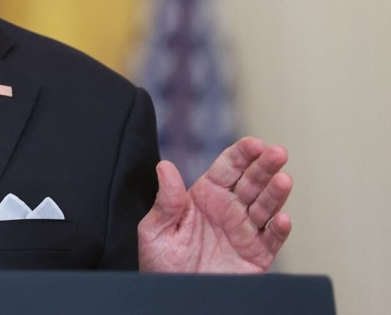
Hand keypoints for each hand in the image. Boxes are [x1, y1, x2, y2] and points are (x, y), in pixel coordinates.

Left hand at [138, 136, 291, 272]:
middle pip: (251, 182)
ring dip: (276, 194)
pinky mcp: (256, 255)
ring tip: (283, 180)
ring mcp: (244, 231)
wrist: (174, 296)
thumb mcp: (155, 230)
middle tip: (277, 152)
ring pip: (265, 207)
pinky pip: (271, 240)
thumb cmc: (162, 263)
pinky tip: (283, 219)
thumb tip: (164, 166)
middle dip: (265, 166)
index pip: (227, 168)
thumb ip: (166, 200)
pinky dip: (279, 230)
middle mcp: (228, 209)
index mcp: (205, 196)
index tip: (254, 143)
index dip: (242, 154)